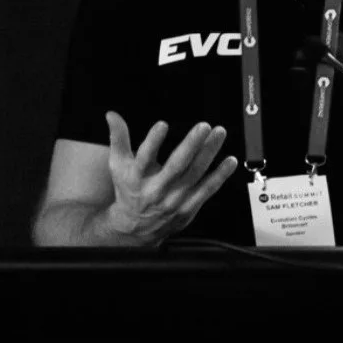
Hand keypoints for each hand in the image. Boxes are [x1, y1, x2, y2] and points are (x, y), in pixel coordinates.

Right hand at [104, 112, 237, 244]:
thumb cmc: (128, 190)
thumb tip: (112, 114)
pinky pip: (207, 190)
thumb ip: (118, 138)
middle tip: (204, 126)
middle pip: (176, 166)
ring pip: (195, 175)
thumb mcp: (118, 164)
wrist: (135, 228)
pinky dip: (219, 176)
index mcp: (137, 177)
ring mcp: (174, 200)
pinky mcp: (188, 208)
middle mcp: (156, 189)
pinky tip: (229, 160)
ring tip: (219, 133)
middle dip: (191, 145)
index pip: (144, 157)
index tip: (163, 124)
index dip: (153, 141)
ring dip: (209, 153)